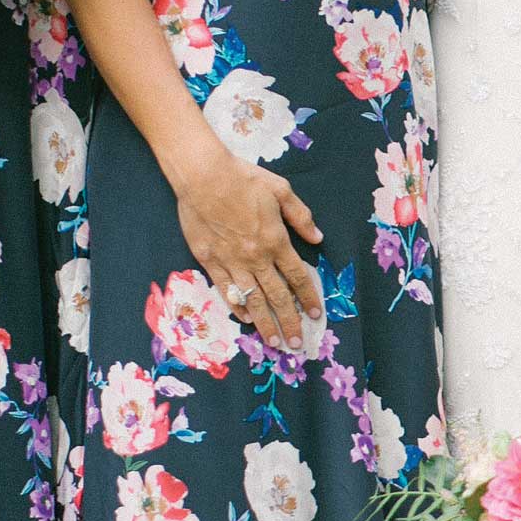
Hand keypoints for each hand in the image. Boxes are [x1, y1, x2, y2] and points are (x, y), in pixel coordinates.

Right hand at [171, 142, 324, 350]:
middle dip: (289, 322)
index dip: (309, 297)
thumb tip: (317, 239)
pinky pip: (226, 290)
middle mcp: (256, 257)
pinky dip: (237, 306)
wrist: (203, 176)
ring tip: (274, 342)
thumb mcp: (281, 190)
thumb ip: (300, 217)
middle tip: (297, 344)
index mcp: (275, 240)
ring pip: (253, 299)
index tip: (316, 314)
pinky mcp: (209, 261)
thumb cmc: (243, 178)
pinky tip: (246, 320)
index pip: (297, 276)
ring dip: (265, 323)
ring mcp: (231, 261)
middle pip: (277, 296)